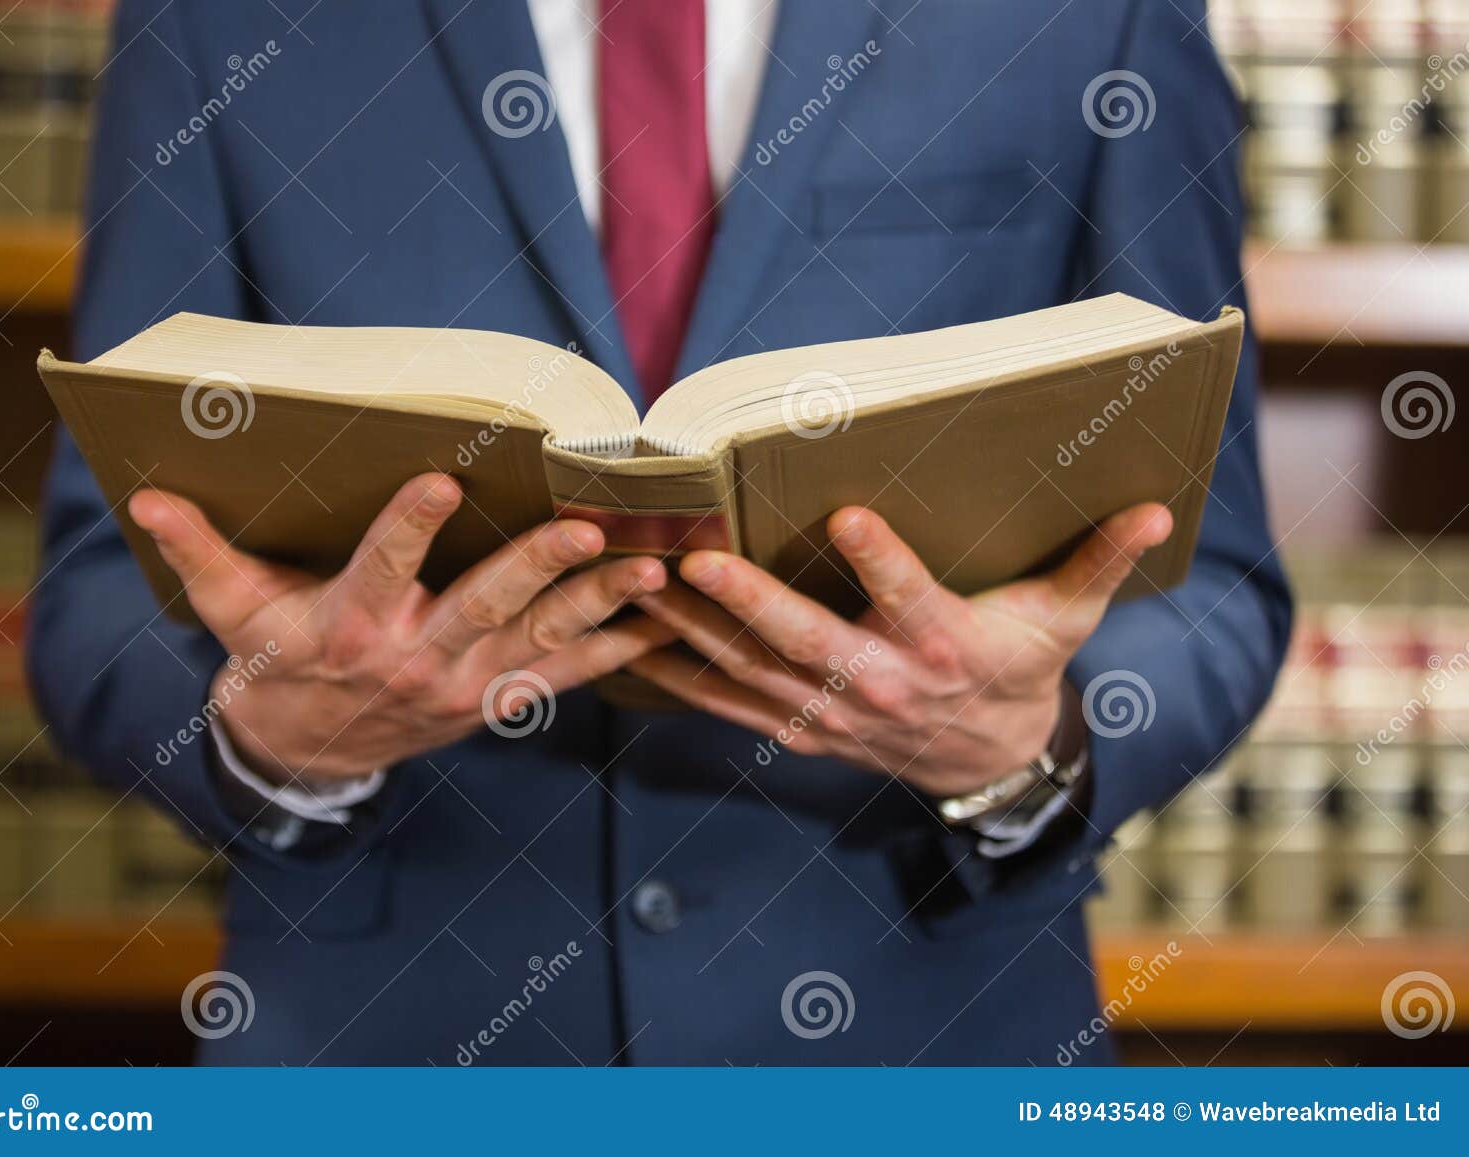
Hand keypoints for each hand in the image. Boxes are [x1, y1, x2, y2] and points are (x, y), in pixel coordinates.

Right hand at [128, 473, 672, 786]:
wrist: (305, 753)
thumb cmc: (272, 662)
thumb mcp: (230, 611)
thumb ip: (198, 551)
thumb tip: (146, 494)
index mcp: (350, 626)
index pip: (380, 568)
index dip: (408, 526)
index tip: (441, 479)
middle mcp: (414, 658)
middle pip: (483, 605)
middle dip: (536, 566)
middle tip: (585, 527)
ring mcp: (463, 685)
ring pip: (539, 640)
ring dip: (597, 604)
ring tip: (651, 567)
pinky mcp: (495, 700)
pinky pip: (562, 677)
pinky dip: (612, 652)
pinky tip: (661, 623)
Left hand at [627, 503, 1172, 797]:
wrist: (989, 763)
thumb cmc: (1023, 669)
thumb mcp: (1068, 618)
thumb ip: (1101, 561)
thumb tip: (1157, 506)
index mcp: (948, 648)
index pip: (913, 600)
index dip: (883, 562)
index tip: (848, 511)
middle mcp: (884, 684)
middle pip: (810, 643)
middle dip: (751, 602)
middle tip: (697, 556)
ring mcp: (834, 714)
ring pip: (753, 673)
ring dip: (696, 630)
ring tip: (642, 580)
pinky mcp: (800, 729)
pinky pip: (731, 704)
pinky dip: (684, 676)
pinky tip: (635, 638)